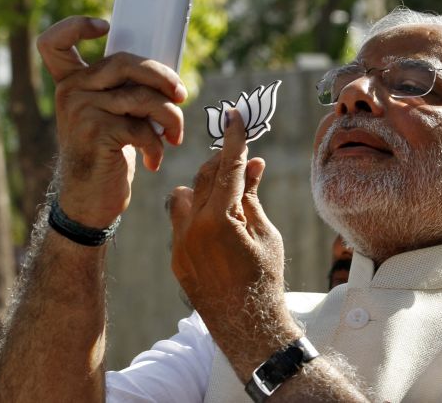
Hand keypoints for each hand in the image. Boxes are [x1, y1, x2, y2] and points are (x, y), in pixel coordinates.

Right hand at [37, 16, 186, 227]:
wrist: (90, 200)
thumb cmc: (108, 154)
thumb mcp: (112, 116)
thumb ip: (125, 90)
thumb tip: (170, 76)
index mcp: (71, 83)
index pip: (55, 42)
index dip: (76, 25)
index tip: (105, 26)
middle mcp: (70, 91)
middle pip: (125, 63)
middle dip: (163, 77)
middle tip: (182, 95)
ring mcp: (81, 110)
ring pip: (142, 97)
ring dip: (170, 117)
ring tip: (175, 136)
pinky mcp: (96, 132)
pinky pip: (143, 127)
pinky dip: (158, 145)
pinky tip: (155, 159)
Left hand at [168, 109, 300, 378]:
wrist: (248, 327)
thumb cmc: (266, 279)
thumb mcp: (265, 233)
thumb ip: (252, 197)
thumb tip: (253, 164)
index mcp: (220, 219)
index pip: (228, 168)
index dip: (234, 139)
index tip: (235, 115)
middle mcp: (193, 228)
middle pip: (204, 177)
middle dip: (223, 164)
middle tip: (241, 158)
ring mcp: (180, 245)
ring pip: (183, 196)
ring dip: (203, 189)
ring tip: (227, 199)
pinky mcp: (176, 258)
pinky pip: (180, 222)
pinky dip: (196, 214)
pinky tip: (216, 225)